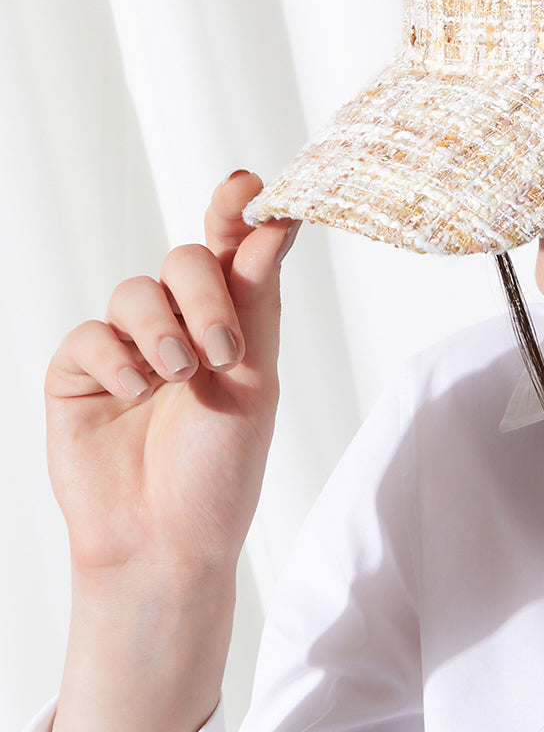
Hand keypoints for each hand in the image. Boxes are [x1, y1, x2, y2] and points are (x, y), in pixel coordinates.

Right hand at [43, 171, 299, 584]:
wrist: (168, 542)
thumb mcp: (254, 380)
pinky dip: (116, 358)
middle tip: (222, 350)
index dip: (237, 210)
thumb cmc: (221, 468)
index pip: (232, 247)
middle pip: (186, 260)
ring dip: (162, 329)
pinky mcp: (80, 372)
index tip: (246, 188)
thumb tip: (276, 221)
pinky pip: (89, 334)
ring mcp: (127, 345)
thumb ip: (258, 300)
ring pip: (135, 290)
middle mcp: (179, 323)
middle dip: (204, 295)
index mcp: (231, 320)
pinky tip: (135, 394)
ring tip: (180, 378)